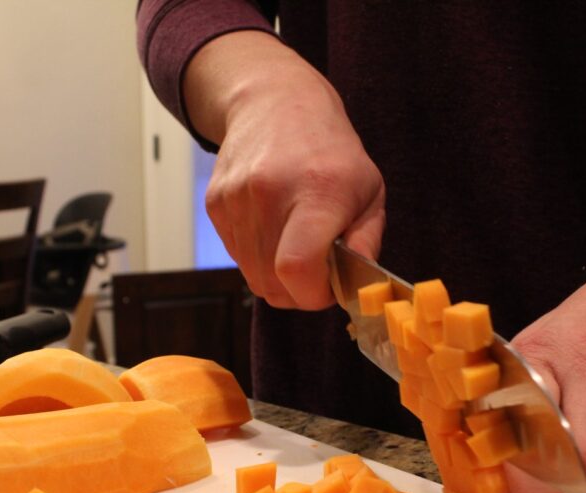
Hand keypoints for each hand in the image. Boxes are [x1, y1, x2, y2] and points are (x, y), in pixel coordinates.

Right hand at [188, 34, 384, 309]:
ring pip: (253, 275)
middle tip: (317, 273)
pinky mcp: (215, 203)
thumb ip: (367, 244)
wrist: (275, 104)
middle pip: (273, 283)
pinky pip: (237, 256)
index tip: (328, 288)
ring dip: (277, 276)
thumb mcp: (369, 191)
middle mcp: (270, 193)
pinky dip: (257, 256)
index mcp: (317, 191)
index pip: (298, 268)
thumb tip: (359, 289)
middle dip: (298, 293)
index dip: (313, 295)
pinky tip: (273, 229)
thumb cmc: (331, 153)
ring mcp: (236, 198)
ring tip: (296, 246)